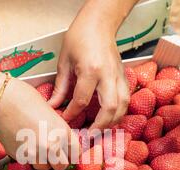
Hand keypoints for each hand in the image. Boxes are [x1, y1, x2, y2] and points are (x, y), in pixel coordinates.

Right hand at [0, 78, 79, 169]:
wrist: (1, 101)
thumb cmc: (24, 99)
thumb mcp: (50, 112)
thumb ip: (58, 129)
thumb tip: (60, 140)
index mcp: (63, 132)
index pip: (76, 154)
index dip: (71, 154)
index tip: (66, 154)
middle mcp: (52, 145)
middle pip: (62, 166)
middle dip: (57, 161)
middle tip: (51, 154)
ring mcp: (36, 153)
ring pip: (44, 168)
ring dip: (41, 161)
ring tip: (35, 147)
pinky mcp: (20, 156)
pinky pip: (28, 163)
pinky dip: (27, 157)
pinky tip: (23, 144)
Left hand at [48, 11, 129, 132]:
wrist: (99, 23)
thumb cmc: (80, 37)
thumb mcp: (64, 61)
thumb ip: (61, 86)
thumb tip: (54, 105)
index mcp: (90, 70)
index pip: (82, 100)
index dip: (72, 114)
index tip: (65, 120)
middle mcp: (108, 75)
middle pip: (110, 108)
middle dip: (100, 126)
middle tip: (89, 136)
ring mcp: (119, 76)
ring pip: (123, 106)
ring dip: (113, 122)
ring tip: (100, 131)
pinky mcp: (124, 77)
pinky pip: (126, 100)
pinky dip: (119, 112)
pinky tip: (110, 118)